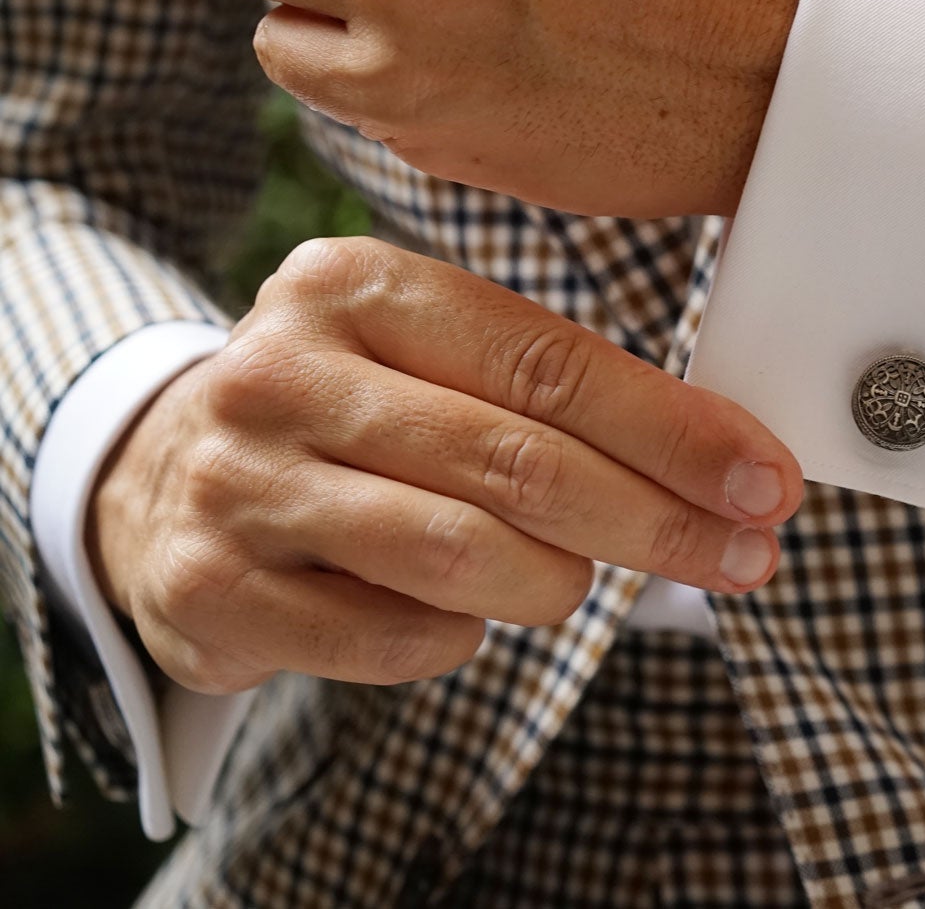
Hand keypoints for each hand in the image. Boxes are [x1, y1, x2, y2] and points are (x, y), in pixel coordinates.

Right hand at [89, 236, 801, 694]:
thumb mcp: (429, 358)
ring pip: (463, 554)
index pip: (549, 362)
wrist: (161, 482)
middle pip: (519, 461)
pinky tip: (461, 614)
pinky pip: (397, 638)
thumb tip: (726, 461)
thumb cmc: (351, 414)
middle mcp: (283, 370)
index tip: (763, 480)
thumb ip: (550, 389)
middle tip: (743, 555)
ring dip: (559, 583)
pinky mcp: (212, 590)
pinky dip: (461, 637)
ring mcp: (238, 482)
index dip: (674, 430)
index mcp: (355, 286)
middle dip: (656, 520)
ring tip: (574, 581)